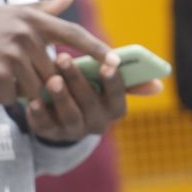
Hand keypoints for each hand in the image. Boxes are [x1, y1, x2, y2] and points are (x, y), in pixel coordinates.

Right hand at [0, 0, 108, 105]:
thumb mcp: (10, 13)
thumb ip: (43, 9)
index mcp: (31, 19)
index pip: (73, 34)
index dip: (97, 48)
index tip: (117, 61)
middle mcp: (24, 35)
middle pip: (53, 71)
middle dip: (38, 77)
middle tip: (12, 67)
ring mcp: (11, 55)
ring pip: (35, 87)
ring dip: (20, 87)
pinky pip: (15, 96)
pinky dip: (3, 95)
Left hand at [25, 50, 162, 142]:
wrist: (59, 114)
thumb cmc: (86, 88)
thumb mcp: (103, 83)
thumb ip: (126, 80)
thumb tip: (159, 85)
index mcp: (113, 109)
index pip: (117, 97)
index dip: (113, 82)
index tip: (106, 63)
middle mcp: (97, 124)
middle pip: (90, 104)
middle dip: (78, 80)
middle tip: (64, 58)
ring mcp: (72, 131)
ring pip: (69, 116)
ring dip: (61, 97)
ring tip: (52, 79)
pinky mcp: (50, 133)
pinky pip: (45, 126)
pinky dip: (38, 114)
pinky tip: (33, 101)